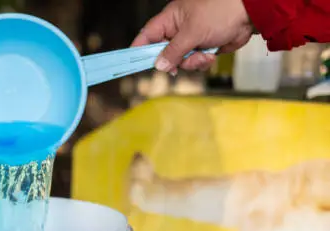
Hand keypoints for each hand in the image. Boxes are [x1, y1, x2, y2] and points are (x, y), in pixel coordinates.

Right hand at [131, 0, 254, 72]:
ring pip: (180, 61)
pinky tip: (210, 55)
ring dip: (191, 62)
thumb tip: (159, 66)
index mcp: (170, 19)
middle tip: (178, 65)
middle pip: (163, 54)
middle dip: (173, 61)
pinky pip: (194, 62)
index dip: (139, 49)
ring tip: (203, 55)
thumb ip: (173, 51)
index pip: (146, 36)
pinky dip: (201, 62)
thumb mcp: (192, 32)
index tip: (133, 64)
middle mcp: (178, 30)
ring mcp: (191, 40)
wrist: (250, 13)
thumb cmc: (220, 12)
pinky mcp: (203, 48)